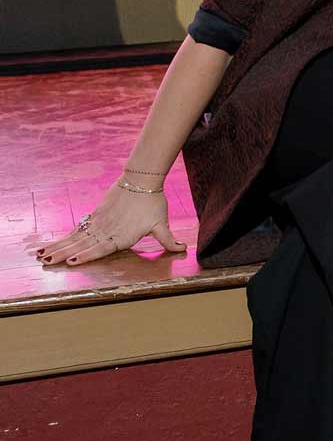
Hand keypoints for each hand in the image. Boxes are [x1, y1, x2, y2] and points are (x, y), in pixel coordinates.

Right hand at [37, 182, 185, 266]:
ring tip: (42, 255)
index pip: (101, 248)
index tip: (72, 261)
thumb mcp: (161, 224)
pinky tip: (52, 245)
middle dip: (63, 253)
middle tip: (46, 261)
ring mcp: (99, 223)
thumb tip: (183, 249)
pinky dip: (64, 238)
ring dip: (58, 246)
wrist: (141, 179)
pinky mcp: (95, 216)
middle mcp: (107, 230)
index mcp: (121, 235)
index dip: (86, 255)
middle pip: (82, 244)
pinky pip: (77, 230)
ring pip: (75, 237)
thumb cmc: (153, 202)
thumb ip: (168, 240)